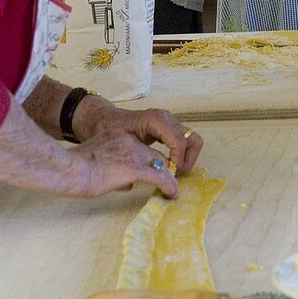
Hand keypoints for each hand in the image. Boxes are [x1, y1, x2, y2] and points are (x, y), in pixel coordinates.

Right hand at [67, 131, 181, 197]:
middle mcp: (130, 142)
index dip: (147, 161)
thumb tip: (127, 183)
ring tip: (172, 191)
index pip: (141, 147)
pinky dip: (170, 187)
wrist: (70, 168)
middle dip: (161, 169)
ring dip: (168, 179)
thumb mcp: (94, 159)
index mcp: (118, 137)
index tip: (149, 172)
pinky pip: (161, 178)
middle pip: (155, 155)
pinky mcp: (136, 169)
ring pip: (162, 165)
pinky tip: (172, 195)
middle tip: (165, 182)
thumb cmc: (74, 167)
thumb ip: (111, 166)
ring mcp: (134, 155)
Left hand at [76, 101, 202, 175]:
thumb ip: (131, 158)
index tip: (170, 175)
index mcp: (156, 120)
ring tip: (174, 172)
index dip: (178, 161)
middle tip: (175, 174)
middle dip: (187, 160)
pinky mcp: (169, 128)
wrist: (104, 118)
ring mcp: (170, 123)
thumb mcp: (118, 142)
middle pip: (192, 140)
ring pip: (192, 141)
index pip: (179, 142)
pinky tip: (170, 165)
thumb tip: (138, 180)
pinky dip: (183, 155)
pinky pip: (186, 142)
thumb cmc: (109, 128)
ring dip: (188, 158)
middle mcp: (167, 119)